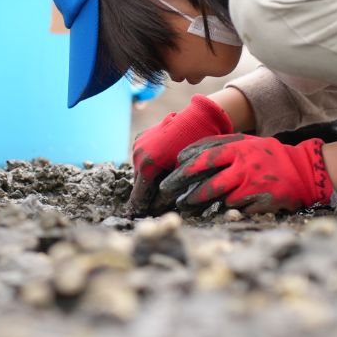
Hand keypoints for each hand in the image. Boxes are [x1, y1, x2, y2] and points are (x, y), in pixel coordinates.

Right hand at [128, 93, 233, 214]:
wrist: (198, 119)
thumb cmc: (195, 148)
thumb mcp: (183, 175)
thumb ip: (167, 195)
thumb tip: (157, 210)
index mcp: (147, 165)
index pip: (138, 196)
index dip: (141, 209)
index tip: (142, 217)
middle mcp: (138, 154)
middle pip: (138, 184)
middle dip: (146, 194)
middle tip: (155, 204)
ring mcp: (138, 144)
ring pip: (140, 170)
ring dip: (147, 179)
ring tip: (161, 184)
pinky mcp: (141, 137)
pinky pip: (141, 157)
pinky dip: (149, 165)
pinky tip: (162, 167)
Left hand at [160, 134, 333, 214]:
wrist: (304, 170)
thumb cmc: (269, 155)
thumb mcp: (247, 142)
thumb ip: (221, 145)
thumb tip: (187, 154)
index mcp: (240, 148)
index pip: (206, 156)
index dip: (187, 165)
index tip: (174, 170)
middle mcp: (245, 167)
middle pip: (209, 181)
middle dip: (187, 190)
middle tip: (171, 195)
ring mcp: (253, 186)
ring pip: (220, 198)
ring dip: (201, 203)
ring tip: (186, 205)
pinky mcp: (261, 203)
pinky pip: (236, 209)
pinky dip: (224, 210)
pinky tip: (213, 212)